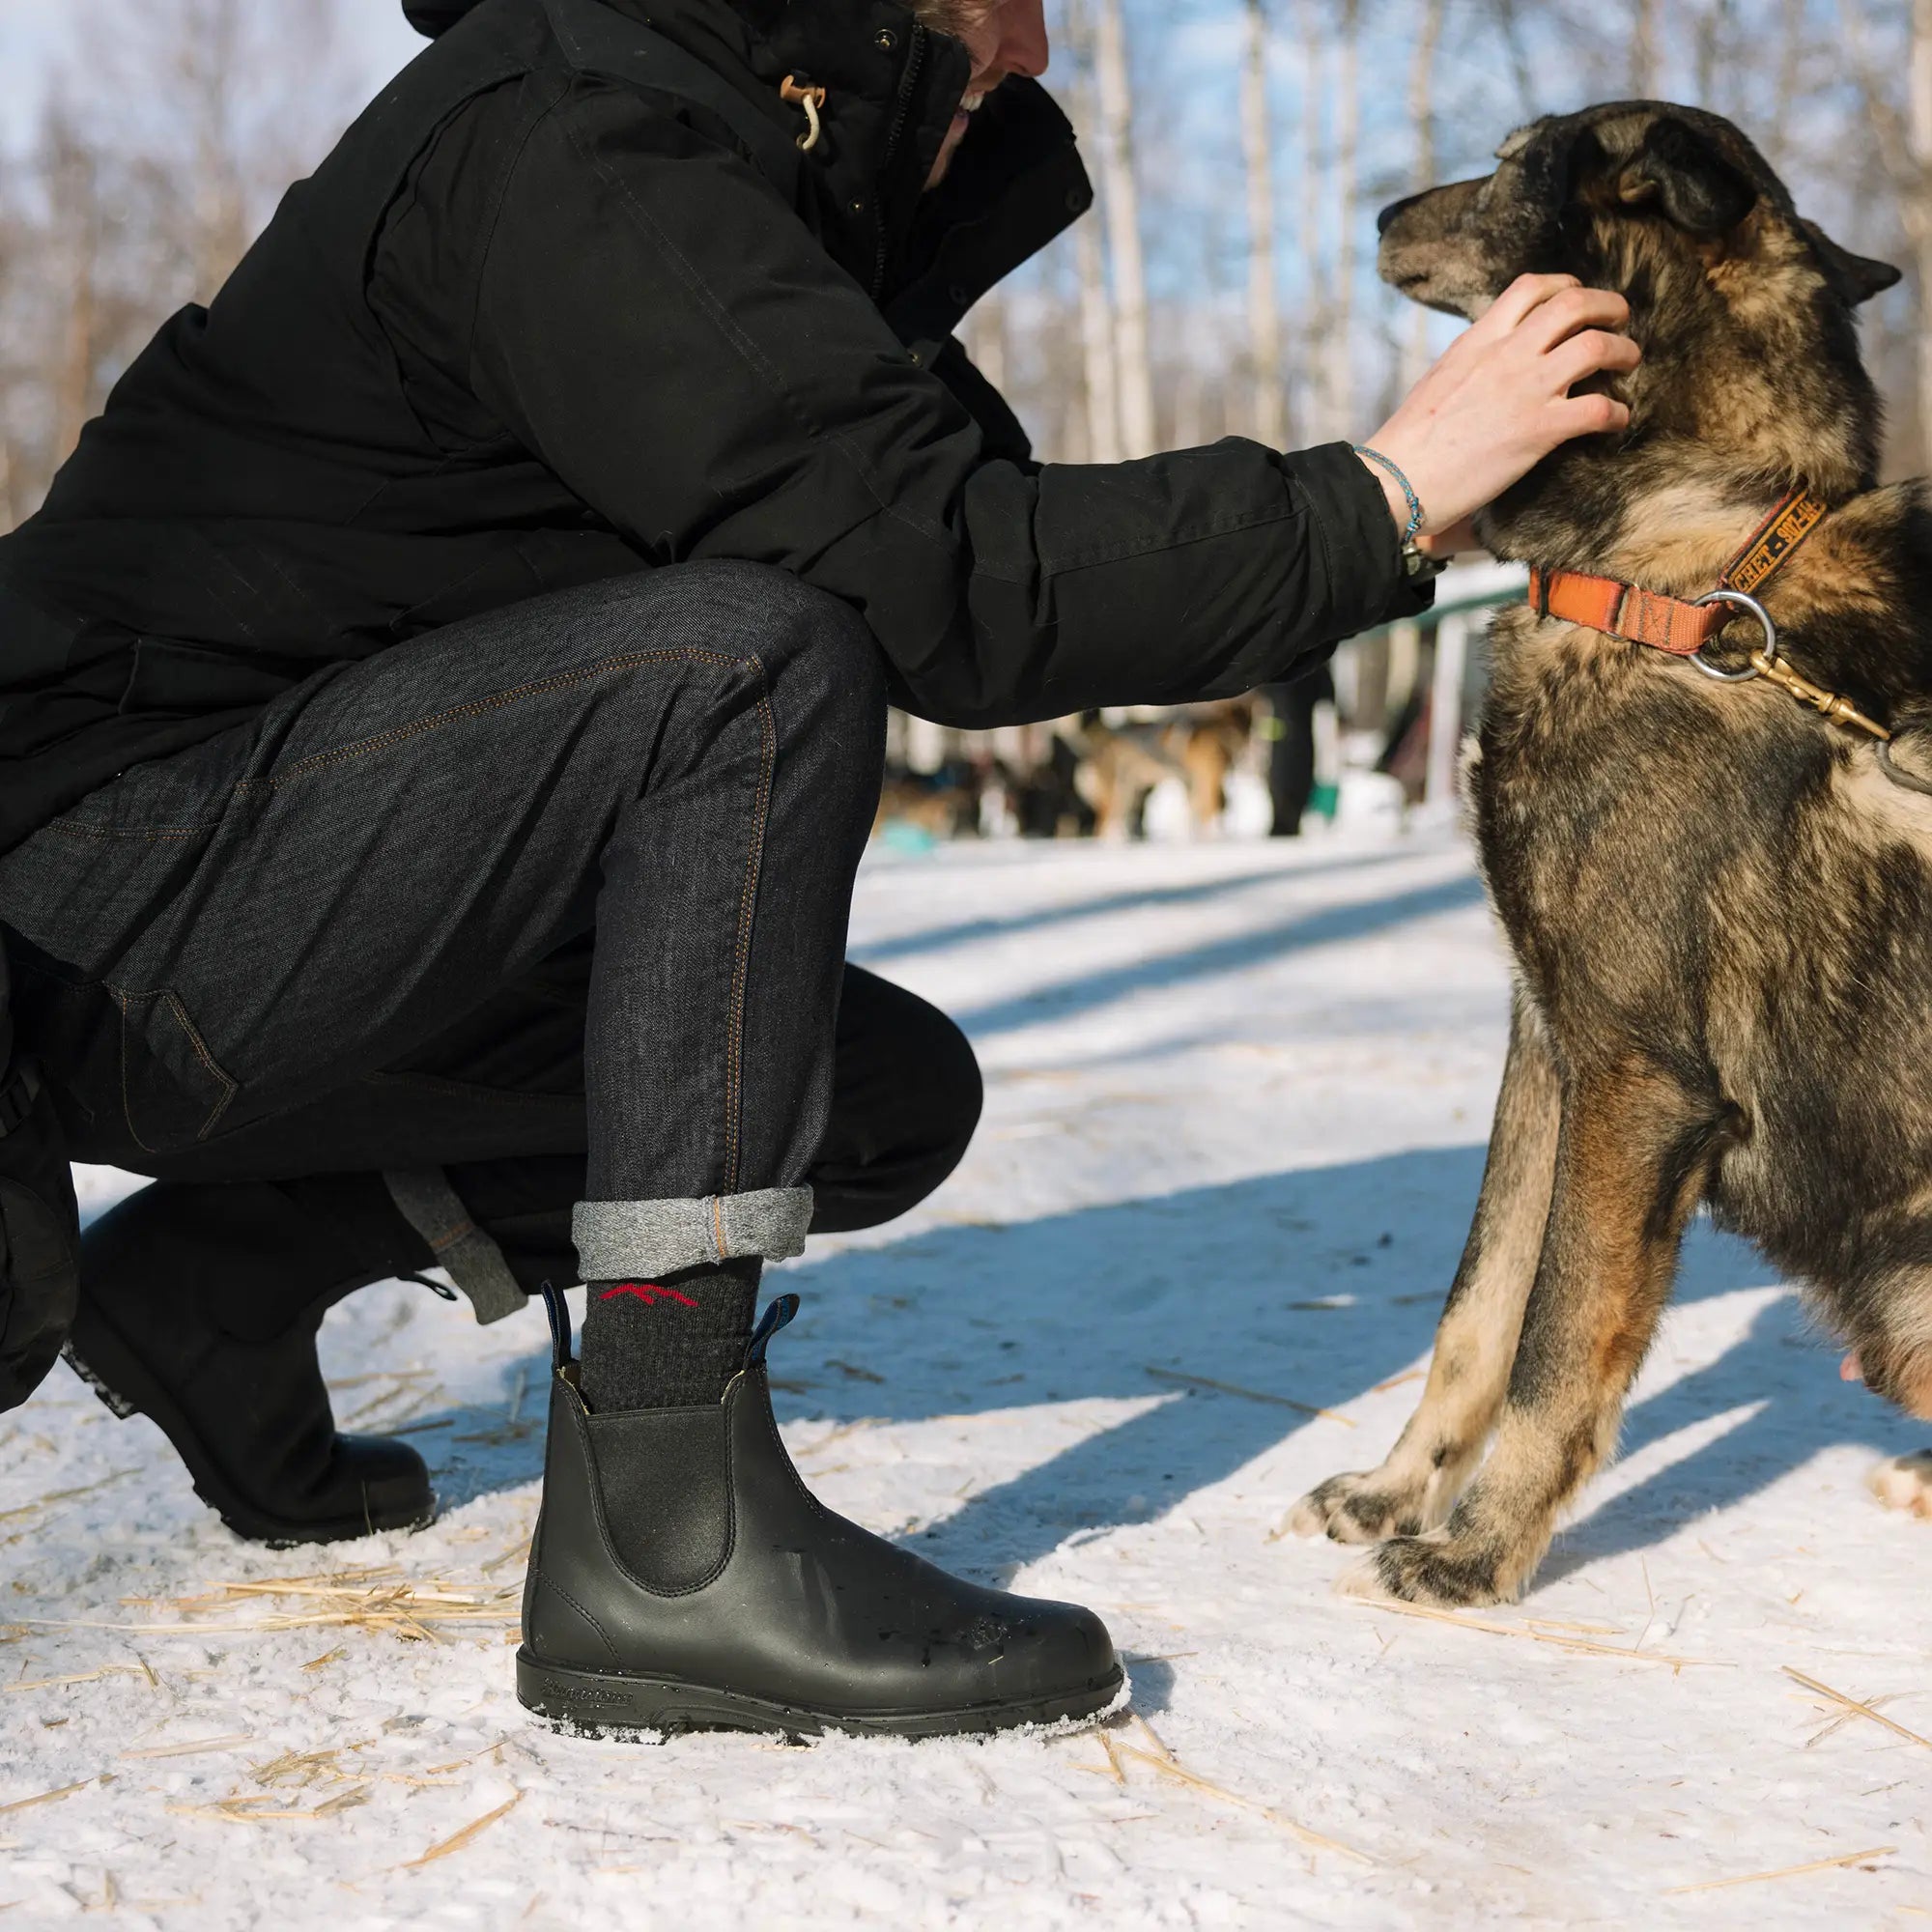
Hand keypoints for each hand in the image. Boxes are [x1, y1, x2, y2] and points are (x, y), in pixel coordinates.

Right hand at [1357, 274, 1640, 540]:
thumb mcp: (1440, 379)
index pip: (1531, 288)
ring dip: (1623, 351)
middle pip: (1574, 304)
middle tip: (1620, 321)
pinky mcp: (1539, 430)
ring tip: (1629, 363)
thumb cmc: (1410, 441)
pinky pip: (1599, 409)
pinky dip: (1617, 413)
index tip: (1577, 298)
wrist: (1397, 479)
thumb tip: (1492, 362)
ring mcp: (1525, 390)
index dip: (1565, 285)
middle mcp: (1506, 355)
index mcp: (1479, 340)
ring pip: (1596, 347)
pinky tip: (1617, 420)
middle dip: (1608, 307)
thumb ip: (1473, 361)